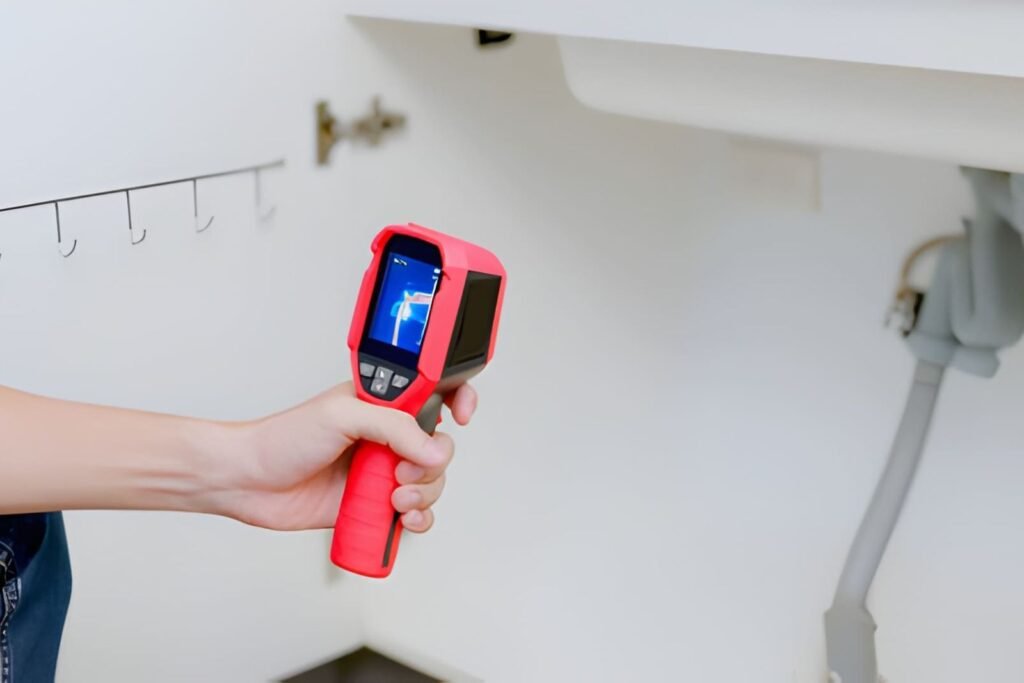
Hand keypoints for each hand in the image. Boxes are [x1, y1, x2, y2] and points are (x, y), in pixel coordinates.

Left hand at [212, 382, 476, 531]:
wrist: (248, 480)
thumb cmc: (283, 438)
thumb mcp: (342, 415)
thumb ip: (394, 427)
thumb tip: (434, 449)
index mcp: (384, 405)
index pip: (436, 395)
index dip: (459, 401)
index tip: (463, 416)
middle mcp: (387, 438)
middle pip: (439, 449)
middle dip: (431, 465)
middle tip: (400, 470)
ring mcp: (381, 473)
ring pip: (430, 484)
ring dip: (423, 495)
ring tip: (394, 499)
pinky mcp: (372, 506)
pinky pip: (413, 515)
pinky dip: (417, 521)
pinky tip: (402, 520)